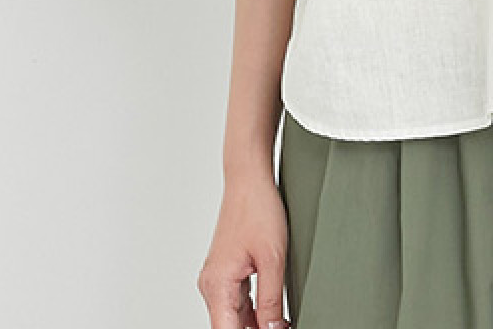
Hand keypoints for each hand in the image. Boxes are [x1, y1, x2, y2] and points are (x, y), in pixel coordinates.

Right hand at [196, 170, 290, 328]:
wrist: (249, 178)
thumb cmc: (257, 207)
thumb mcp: (273, 259)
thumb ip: (272, 300)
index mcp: (217, 285)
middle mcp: (212, 284)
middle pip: (230, 326)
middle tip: (280, 328)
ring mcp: (218, 277)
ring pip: (235, 316)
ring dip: (256, 325)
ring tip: (280, 324)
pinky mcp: (227, 270)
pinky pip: (238, 300)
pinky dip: (254, 311)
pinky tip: (273, 315)